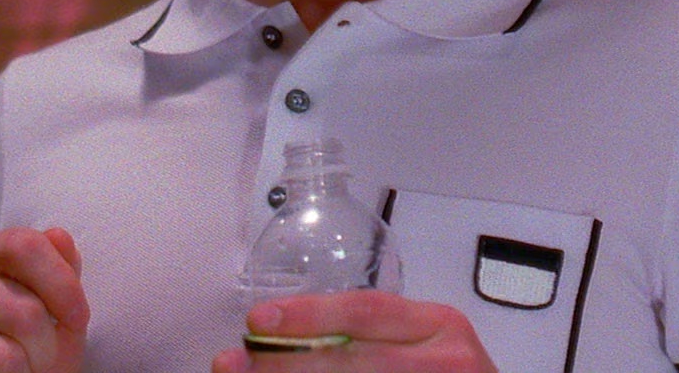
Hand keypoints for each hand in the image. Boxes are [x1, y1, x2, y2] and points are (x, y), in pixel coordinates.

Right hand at [0, 226, 88, 372]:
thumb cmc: (22, 350)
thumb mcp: (50, 310)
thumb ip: (60, 272)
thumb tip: (58, 236)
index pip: (25, 245)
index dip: (63, 284)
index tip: (78, 319)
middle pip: (24, 311)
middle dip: (46, 349)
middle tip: (39, 362)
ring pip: (5, 357)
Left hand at [210, 290, 496, 372]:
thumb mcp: (428, 346)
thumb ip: (373, 338)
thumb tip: (281, 336)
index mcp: (442, 327)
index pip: (366, 312)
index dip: (308, 315)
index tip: (258, 321)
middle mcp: (446, 362)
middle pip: (350, 363)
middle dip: (283, 365)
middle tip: (232, 364)